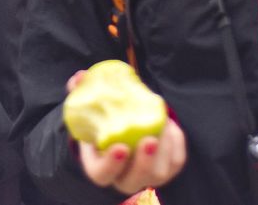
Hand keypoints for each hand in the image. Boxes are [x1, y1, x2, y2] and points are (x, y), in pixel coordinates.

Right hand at [66, 70, 186, 193]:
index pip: (102, 174)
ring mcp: (147, 176)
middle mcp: (124, 178)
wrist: (125, 125)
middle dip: (144, 161)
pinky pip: (176, 160)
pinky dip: (175, 142)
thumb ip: (81, 91)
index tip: (121, 147)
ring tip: (162, 121)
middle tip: (150, 139)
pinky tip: (168, 123)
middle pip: (134, 180)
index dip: (111, 164)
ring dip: (163, 148)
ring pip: (159, 173)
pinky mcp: (168, 169)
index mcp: (100, 167)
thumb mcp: (89, 105)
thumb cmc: (102, 117)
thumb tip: (80, 76)